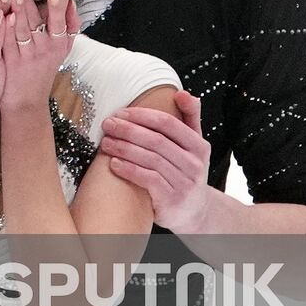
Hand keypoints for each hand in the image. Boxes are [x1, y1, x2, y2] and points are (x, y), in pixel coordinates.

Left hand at [0, 0, 78, 112]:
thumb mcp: (62, 50)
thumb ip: (70, 26)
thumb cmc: (44, 69)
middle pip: (37, 23)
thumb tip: (71, 1)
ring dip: (16, 10)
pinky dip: (6, 29)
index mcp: (59, 44)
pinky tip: (1, 15)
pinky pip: (8, 43)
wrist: (27, 102)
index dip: (58, 10)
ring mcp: (27, 57)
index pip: (61, 25)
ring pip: (22, 30)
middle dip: (28, 1)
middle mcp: (45, 50)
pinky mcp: (11, 62)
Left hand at [102, 91, 213, 232]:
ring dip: (124, 148)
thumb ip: (189, 118)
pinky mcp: (171, 201)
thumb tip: (182, 93)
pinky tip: (113, 164)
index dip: (142, 115)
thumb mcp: (194, 146)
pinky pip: (148, 180)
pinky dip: (129, 170)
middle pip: (156, 140)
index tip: (121, 112)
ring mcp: (184, 183)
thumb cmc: (186, 173)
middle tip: (108, 124)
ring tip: (106, 142)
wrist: (195, 212)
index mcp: (199, 146)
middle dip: (128, 130)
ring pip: (150, 159)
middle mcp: (194, 164)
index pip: (169, 123)